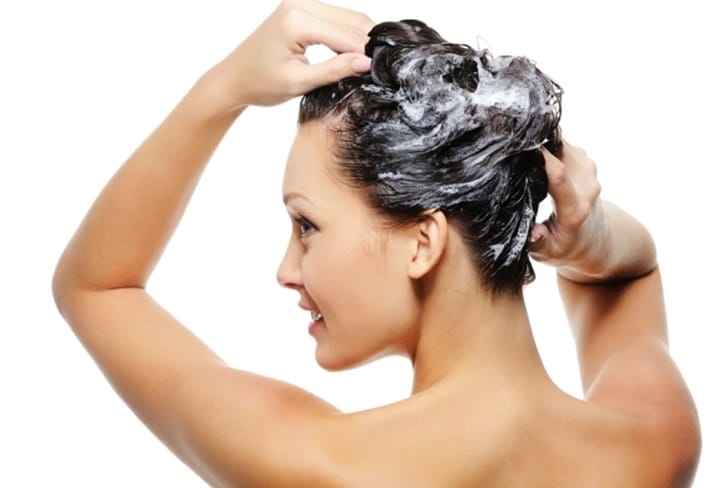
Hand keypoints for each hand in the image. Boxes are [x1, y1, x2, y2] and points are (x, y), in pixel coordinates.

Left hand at [204, 0, 373, 111]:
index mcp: (297, 21)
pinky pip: (336, 19)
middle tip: (377, 71)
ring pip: (348, 18)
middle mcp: (300, 4)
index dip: (366, 55)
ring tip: (364, 66)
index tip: (379, 74)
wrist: (235, 78)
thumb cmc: (260, 83)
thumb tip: (367, 63)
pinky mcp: (302, 8)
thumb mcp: (300, 82)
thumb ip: (335, 71)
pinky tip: (351, 56)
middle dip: (366, 45)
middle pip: (352, 21)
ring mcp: (301, 3)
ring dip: (360, 40)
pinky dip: (348, 36)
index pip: (347, 35)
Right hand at [529, 141, 609, 278]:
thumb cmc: (565, 247)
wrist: (594, 240)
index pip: (559, 175)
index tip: (518, 147)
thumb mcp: (549, 253)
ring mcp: (588, 171)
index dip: (541, 157)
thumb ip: (539, 243)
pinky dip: (548, 142)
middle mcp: (586, 186)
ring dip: (542, 141)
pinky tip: (533, 149)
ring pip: (563, 144)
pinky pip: (564, 143)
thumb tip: (533, 232)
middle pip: (561, 152)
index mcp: (575, 209)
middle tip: (510, 144)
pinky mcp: (585, 161)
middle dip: (537, 143)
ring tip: (519, 146)